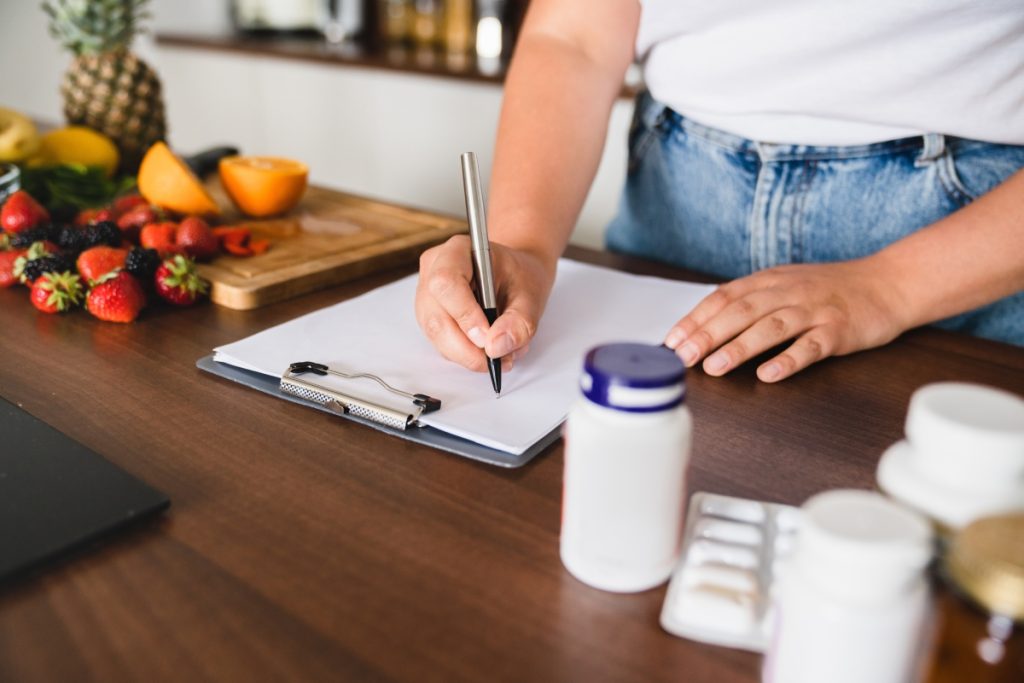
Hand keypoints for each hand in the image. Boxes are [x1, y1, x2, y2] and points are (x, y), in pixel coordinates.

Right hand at [415, 235, 555, 371]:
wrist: (515, 276)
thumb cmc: (520, 276)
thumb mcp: (531, 295)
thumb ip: (519, 320)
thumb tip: (496, 347)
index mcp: (458, 251)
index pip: (446, 282)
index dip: (465, 314)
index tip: (488, 338)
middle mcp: (434, 270)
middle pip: (435, 316)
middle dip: (465, 347)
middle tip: (497, 359)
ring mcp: (427, 295)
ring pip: (435, 335)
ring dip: (467, 354)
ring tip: (500, 355)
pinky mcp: (430, 317)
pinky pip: (440, 343)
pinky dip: (464, 354)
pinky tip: (488, 350)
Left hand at [663, 258, 907, 381]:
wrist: (889, 283)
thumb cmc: (831, 289)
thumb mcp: (785, 284)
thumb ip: (751, 300)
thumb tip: (706, 324)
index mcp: (770, 281)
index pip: (724, 296)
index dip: (696, 318)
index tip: (672, 339)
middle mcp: (788, 292)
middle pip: (741, 311)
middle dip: (708, 334)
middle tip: (683, 356)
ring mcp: (814, 311)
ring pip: (771, 327)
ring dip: (740, 347)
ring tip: (714, 366)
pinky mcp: (839, 330)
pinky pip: (811, 346)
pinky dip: (788, 360)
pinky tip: (769, 374)